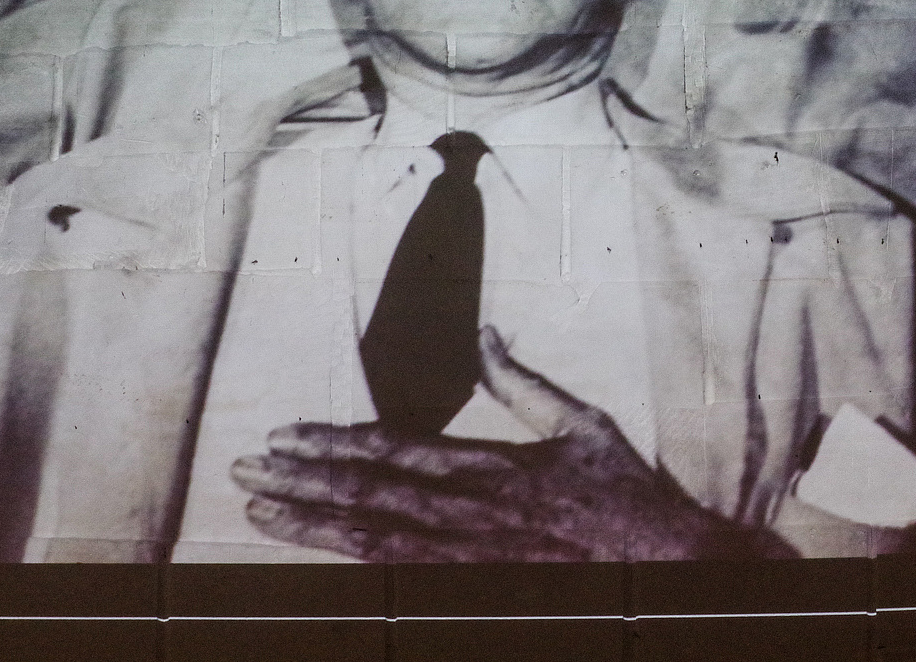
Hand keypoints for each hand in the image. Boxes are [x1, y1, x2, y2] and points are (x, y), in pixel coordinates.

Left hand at [229, 326, 756, 560]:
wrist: (672, 567)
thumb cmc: (627, 495)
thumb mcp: (583, 422)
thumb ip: (523, 381)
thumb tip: (485, 330)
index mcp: (493, 465)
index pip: (395, 448)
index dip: (333, 440)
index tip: (286, 432)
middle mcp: (472, 510)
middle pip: (368, 490)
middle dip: (300, 477)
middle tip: (243, 467)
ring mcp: (470, 555)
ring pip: (372, 536)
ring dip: (310, 521)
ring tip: (258, 509)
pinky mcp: (475, 586)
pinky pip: (400, 573)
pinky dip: (351, 559)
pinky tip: (314, 551)